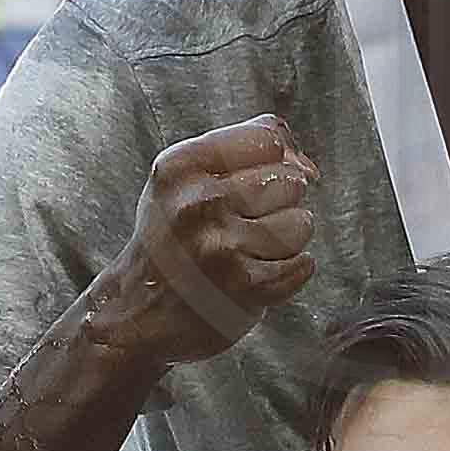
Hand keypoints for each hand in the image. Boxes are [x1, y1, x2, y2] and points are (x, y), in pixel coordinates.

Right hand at [108, 109, 314, 367]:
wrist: (140, 312)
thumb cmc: (175, 236)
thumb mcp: (186, 178)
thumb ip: (245, 151)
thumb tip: (309, 167)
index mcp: (182, 167)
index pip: (270, 139)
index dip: (281, 157)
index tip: (264, 178)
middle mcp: (198, 203)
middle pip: (291, 181)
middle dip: (281, 202)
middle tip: (246, 223)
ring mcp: (222, 247)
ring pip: (301, 223)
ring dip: (287, 239)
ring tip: (251, 250)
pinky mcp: (245, 287)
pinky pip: (302, 264)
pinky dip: (289, 272)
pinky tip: (255, 274)